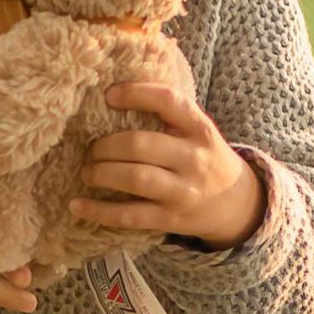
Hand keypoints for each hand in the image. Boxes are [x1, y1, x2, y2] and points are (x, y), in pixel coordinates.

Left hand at [72, 81, 264, 248]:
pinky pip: (130, 215)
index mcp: (199, 128)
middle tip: (90, 149)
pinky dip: (99, 211)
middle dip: (105, 146)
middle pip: (140, 145)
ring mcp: (183, 191)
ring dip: (101, 174)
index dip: (137, 94)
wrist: (237, 202)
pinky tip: (76, 205)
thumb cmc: (203, 157)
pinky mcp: (171, 219)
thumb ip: (167, 114)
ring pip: (135, 179)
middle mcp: (193, 158)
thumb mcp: (196, 130)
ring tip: (87, 172)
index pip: (169, 101)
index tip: (109, 95)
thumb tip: (111, 95)